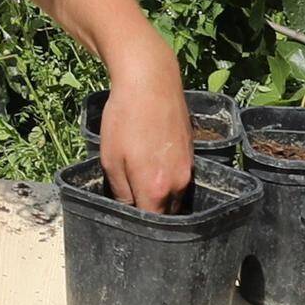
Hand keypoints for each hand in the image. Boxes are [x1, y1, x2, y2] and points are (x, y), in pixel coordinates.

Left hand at [93, 48, 195, 208]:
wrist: (150, 81)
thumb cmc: (125, 118)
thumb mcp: (111, 158)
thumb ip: (121, 191)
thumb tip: (129, 207)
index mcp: (157, 188)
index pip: (151, 222)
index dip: (138, 224)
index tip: (127, 219)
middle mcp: (179, 182)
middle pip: (167, 211)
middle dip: (151, 211)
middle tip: (132, 199)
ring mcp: (189, 167)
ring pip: (175, 194)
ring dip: (161, 194)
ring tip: (141, 178)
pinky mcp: (193, 152)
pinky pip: (180, 176)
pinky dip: (168, 177)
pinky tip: (153, 160)